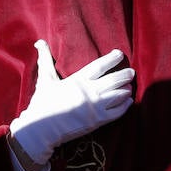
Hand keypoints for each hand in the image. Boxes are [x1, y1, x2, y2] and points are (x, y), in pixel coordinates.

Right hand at [9, 40, 133, 166]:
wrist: (42, 128)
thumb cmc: (42, 103)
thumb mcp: (44, 79)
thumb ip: (45, 59)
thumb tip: (39, 42)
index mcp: (78, 80)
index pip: (100, 66)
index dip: (111, 59)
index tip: (120, 54)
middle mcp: (90, 91)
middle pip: (113, 80)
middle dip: (124, 75)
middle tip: (131, 72)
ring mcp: (95, 106)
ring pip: (118, 95)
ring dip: (126, 89)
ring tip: (130, 86)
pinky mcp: (98, 121)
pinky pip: (117, 112)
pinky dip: (125, 106)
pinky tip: (128, 102)